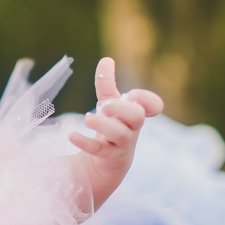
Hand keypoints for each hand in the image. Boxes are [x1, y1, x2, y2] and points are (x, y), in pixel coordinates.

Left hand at [68, 57, 163, 180]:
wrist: (105, 164)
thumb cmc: (111, 128)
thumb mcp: (109, 105)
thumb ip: (107, 84)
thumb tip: (107, 60)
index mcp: (135, 114)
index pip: (153, 105)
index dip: (146, 99)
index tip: (132, 95)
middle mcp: (132, 129)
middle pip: (136, 116)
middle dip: (121, 108)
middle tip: (105, 107)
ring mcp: (122, 145)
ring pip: (119, 134)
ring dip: (102, 124)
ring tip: (86, 118)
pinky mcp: (108, 158)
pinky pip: (99, 150)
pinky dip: (84, 142)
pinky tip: (71, 135)